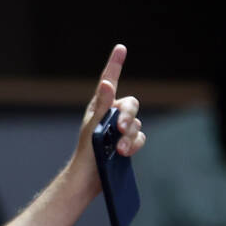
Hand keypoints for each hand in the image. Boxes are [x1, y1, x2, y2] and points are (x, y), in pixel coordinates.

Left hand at [75, 44, 145, 171]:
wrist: (88, 177)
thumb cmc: (86, 151)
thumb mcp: (93, 126)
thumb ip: (102, 105)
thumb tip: (106, 82)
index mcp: (99, 107)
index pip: (109, 81)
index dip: (115, 64)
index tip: (120, 48)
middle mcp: (111, 115)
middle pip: (130, 104)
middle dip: (128, 115)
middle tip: (121, 127)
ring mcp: (120, 129)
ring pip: (136, 123)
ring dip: (129, 135)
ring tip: (119, 148)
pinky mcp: (126, 143)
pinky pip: (139, 138)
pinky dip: (133, 144)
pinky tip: (124, 152)